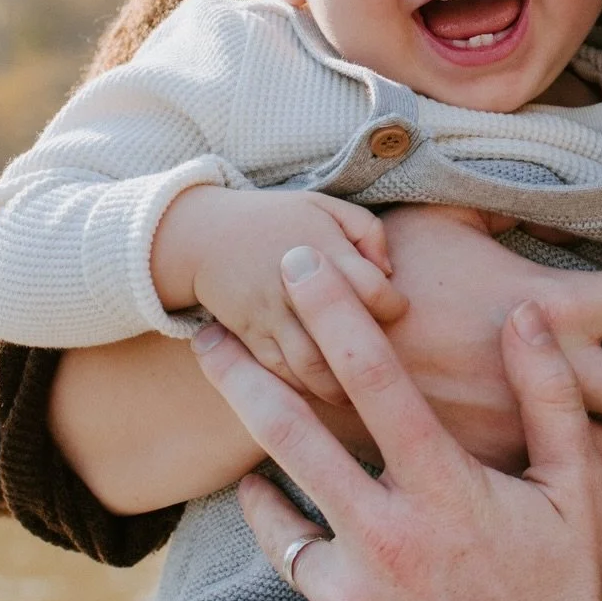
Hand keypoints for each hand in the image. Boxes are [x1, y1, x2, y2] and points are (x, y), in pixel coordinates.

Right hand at [151, 186, 407, 403]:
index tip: (396, 310)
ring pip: (310, 367)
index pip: (373, 290)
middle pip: (342, 339)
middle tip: (386, 369)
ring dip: (340, 388)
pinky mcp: (248, 336)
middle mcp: (296, 288)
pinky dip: (304, 390)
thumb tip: (389, 271)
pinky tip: (323, 390)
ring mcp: (270, 315)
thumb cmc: (279, 220)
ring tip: (360, 393)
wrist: (205, 236)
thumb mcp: (326, 207)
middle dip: (370, 360)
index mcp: (322, 251)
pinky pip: (279, 374)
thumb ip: (368, 231)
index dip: (394, 306)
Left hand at [174, 246, 601, 600]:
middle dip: (243, 375)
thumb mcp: (577, 488)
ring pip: (272, 528)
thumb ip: (550, 396)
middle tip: (204, 333)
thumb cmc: (572, 590)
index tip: (298, 265)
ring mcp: (353, 597)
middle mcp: (384, 534)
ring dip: (249, 490)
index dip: (333, 313)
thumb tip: (523, 315)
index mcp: (443, 486)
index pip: (375, 378)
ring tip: (236, 466)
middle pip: (291, 438)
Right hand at [373, 204, 601, 482]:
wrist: (314, 362)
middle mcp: (558, 378)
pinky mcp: (509, 476)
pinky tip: (584, 442)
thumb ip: (507, 206)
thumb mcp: (446, 216)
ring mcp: (537, 434)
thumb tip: (549, 205)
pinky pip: (585, 490)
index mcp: (554, 304)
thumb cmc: (385, 276)